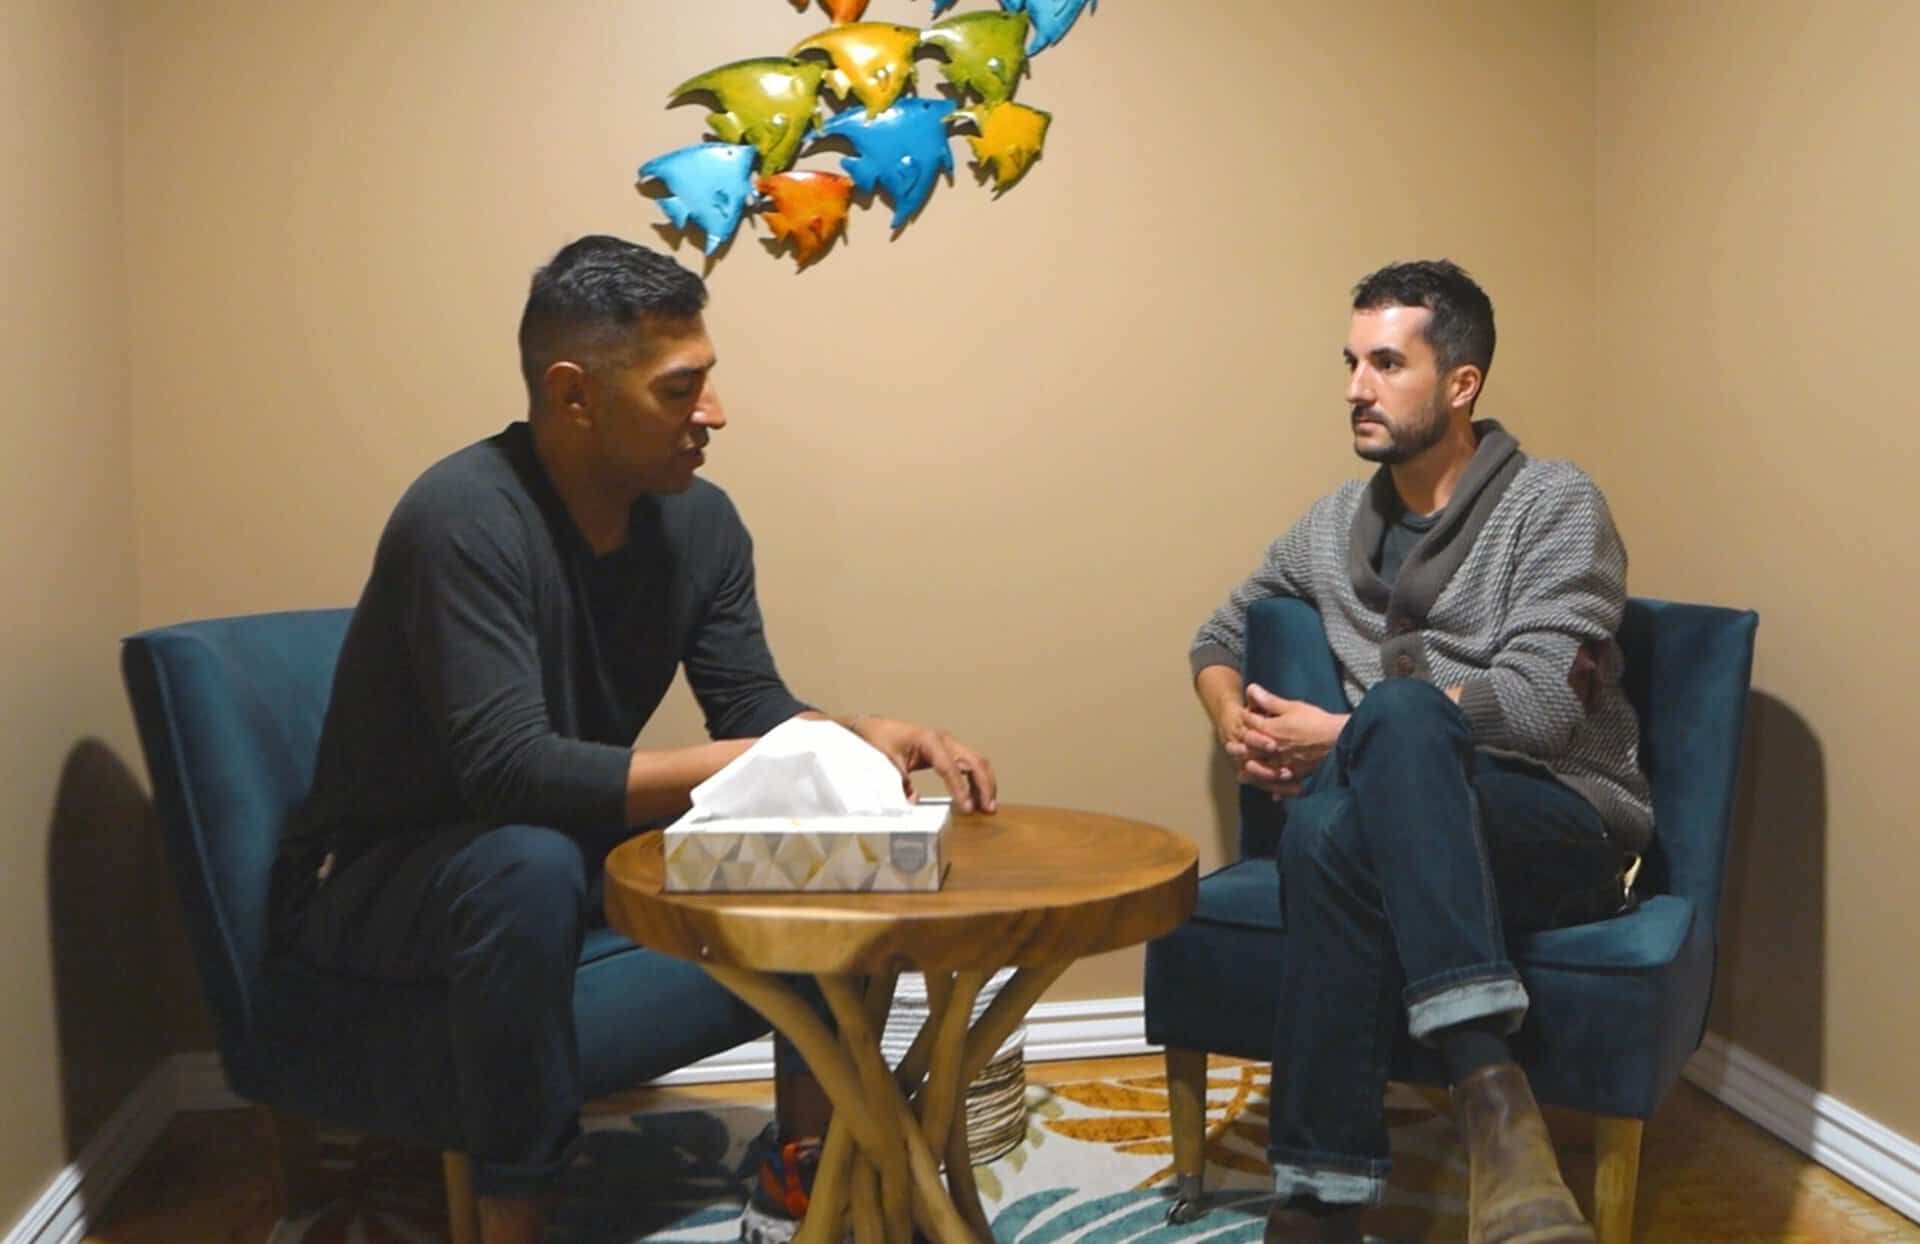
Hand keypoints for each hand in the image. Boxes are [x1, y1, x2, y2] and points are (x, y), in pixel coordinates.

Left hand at [847, 717, 998, 814]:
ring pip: (976, 762)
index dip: (960, 789)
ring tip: (987, 806)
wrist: (876, 728)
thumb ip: (901, 783)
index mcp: (930, 740)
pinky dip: (976, 780)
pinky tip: (977, 797)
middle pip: (975, 761)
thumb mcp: (888, 763)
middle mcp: (945, 740)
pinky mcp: (948, 751)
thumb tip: (913, 802)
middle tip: (988, 808)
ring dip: (985, 783)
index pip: (951, 768)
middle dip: (985, 785)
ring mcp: (949, 745)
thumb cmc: (882, 741)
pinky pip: (969, 765)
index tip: (967, 808)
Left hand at [1224, 685, 1347, 799]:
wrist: (1340, 739)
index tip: (1241, 715)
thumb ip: (1269, 701)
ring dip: (1251, 772)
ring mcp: (1285, 764)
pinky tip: (1274, 795)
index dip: (1245, 719)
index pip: (1251, 725)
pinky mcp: (1298, 774)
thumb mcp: (1292, 707)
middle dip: (1239, 749)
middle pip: (1251, 751)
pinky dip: (1277, 789)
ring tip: (1242, 774)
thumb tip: (1251, 688)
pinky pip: (1284, 784)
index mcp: (1271, 731)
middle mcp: (1275, 750)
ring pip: (1263, 771)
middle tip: (1230, 749)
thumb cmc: (1316, 721)